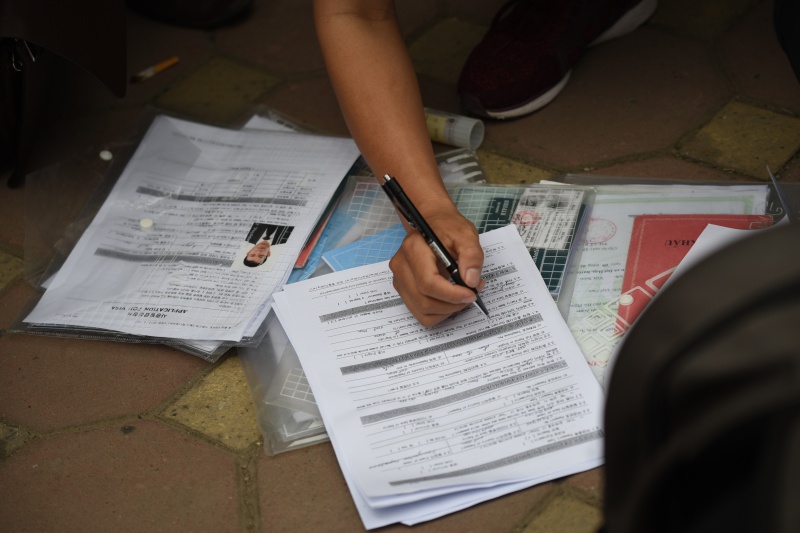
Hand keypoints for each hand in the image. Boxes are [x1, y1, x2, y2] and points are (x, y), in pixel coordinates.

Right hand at [389, 206, 484, 326]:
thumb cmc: (447, 227)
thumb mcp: (465, 235)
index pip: (428, 282)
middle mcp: (401, 266)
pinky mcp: (403, 289)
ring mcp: (400, 279)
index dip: (451, 294)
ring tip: (463, 295)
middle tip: (472, 294)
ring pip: (422, 311)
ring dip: (447, 310)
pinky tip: (450, 299)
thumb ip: (471, 256)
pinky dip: (439, 312)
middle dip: (453, 304)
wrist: (433, 222)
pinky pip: (420, 312)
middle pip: (424, 300)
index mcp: (413, 249)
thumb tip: (471, 281)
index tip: (471, 293)